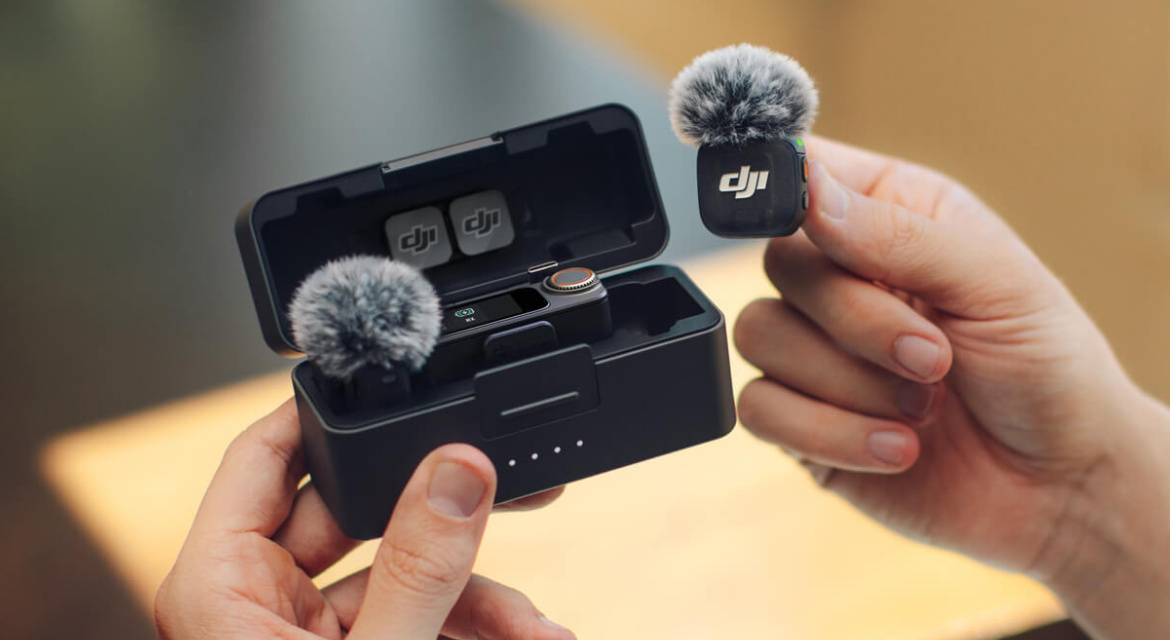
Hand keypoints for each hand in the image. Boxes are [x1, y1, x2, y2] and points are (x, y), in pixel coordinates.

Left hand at [155, 399, 573, 639]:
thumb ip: (417, 568)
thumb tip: (457, 470)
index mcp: (220, 586)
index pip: (266, 453)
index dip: (331, 412)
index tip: (405, 387)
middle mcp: (257, 598)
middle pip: (357, 509)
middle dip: (446, 518)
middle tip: (512, 492)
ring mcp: (306, 632)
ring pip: (402, 568)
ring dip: (480, 593)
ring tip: (542, 629)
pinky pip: (417, 616)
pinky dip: (473, 629)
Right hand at [734, 137, 1169, 637]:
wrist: (1060, 486)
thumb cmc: (1047, 369)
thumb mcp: (997, 283)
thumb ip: (897, 233)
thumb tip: (806, 190)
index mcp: (886, 215)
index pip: (802, 172)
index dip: (779, 182)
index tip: (805, 216)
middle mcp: (839, 278)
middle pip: (778, 263)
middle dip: (857, 319)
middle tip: (935, 357)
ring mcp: (812, 351)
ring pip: (759, 335)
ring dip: (850, 382)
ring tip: (924, 408)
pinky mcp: (798, 422)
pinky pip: (759, 409)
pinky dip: (832, 433)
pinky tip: (898, 448)